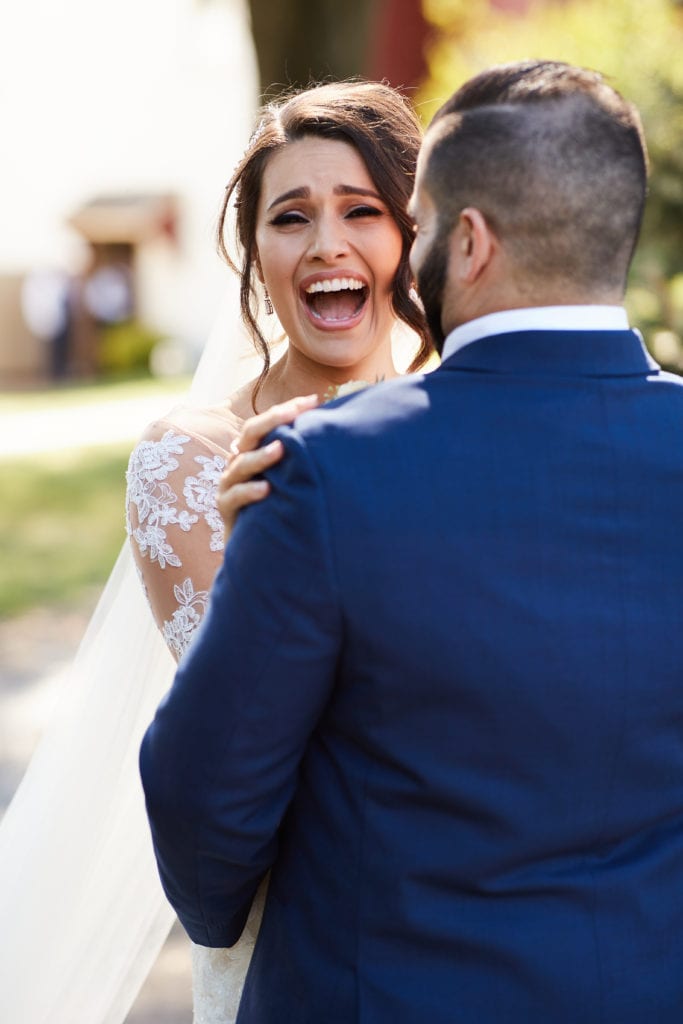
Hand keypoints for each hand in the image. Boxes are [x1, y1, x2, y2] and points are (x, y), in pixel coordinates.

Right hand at [218, 394, 318, 541]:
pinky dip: (250, 491)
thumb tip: (333, 431)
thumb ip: (301, 456)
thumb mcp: (289, 477)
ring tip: (280, 450)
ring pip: (242, 464)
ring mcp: (230, 484)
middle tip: (293, 413)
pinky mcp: (226, 507)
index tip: (313, 400)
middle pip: (250, 434)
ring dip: (261, 456)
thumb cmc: (278, 505)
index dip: (288, 409)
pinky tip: (266, 489)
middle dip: (272, 421)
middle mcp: (239, 462)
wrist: (257, 545)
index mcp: (253, 450)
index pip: (267, 422)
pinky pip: (236, 496)